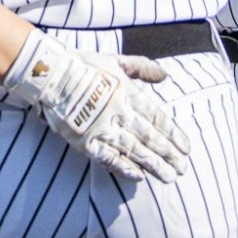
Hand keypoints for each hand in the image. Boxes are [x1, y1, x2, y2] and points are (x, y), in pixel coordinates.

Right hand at [3, 30, 189, 182]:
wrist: (51, 73)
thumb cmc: (86, 65)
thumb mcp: (118, 61)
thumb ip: (144, 68)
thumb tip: (165, 76)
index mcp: (128, 92)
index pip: (157, 117)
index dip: (173, 134)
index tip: (186, 148)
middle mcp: (118, 111)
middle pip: (149, 137)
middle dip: (168, 154)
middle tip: (182, 169)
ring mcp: (101, 127)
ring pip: (133, 149)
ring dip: (153, 164)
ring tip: (168, 176)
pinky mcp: (84, 140)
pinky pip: (107, 157)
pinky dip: (123, 167)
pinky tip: (138, 176)